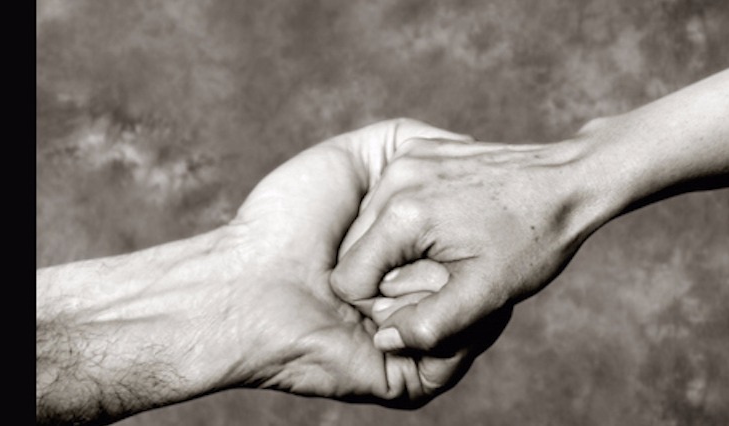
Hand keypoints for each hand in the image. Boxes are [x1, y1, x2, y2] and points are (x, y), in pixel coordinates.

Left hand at [222, 119, 509, 406]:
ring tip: (390, 280)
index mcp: (405, 260)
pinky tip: (391, 308)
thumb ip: (399, 143)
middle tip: (434, 243)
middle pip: (479, 281)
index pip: (466, 247)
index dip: (468, 224)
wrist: (250, 286)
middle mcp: (415, 300)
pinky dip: (432, 325)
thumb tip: (461, 144)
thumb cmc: (287, 220)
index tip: (466, 199)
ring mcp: (415, 341)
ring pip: (477, 317)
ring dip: (438, 288)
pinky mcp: (410, 379)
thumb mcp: (347, 162)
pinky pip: (452, 354)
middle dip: (462, 257)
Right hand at [331, 137, 609, 352]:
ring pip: (367, 224)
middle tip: (442, 276)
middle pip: (353, 251)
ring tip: (450, 248)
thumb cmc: (532, 241)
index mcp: (403, 216)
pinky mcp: (419, 149)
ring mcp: (407, 158)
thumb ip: (430, 325)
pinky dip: (408, 217)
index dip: (380, 302)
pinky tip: (450, 223)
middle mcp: (396, 179)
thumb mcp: (486, 295)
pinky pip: (389, 197)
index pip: (349, 281)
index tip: (425, 299)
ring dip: (396, 245)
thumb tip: (385, 339)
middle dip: (388, 273)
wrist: (569, 183)